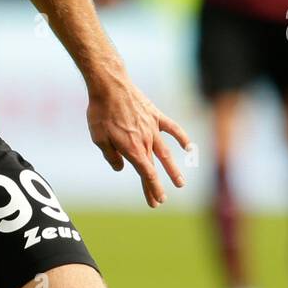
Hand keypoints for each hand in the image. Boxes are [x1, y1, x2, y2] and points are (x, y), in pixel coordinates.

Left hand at [87, 72, 188, 207]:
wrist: (110, 86)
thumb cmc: (101, 112)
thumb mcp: (99, 138)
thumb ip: (111, 156)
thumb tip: (120, 168)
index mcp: (132, 149)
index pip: (146, 174)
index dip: (152, 189)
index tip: (157, 201)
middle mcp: (146, 141)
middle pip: (153, 168)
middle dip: (156, 186)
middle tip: (160, 201)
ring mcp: (153, 128)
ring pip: (166, 153)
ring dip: (173, 170)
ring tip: (180, 184)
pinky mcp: (155, 115)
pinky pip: (173, 129)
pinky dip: (182, 138)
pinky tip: (189, 148)